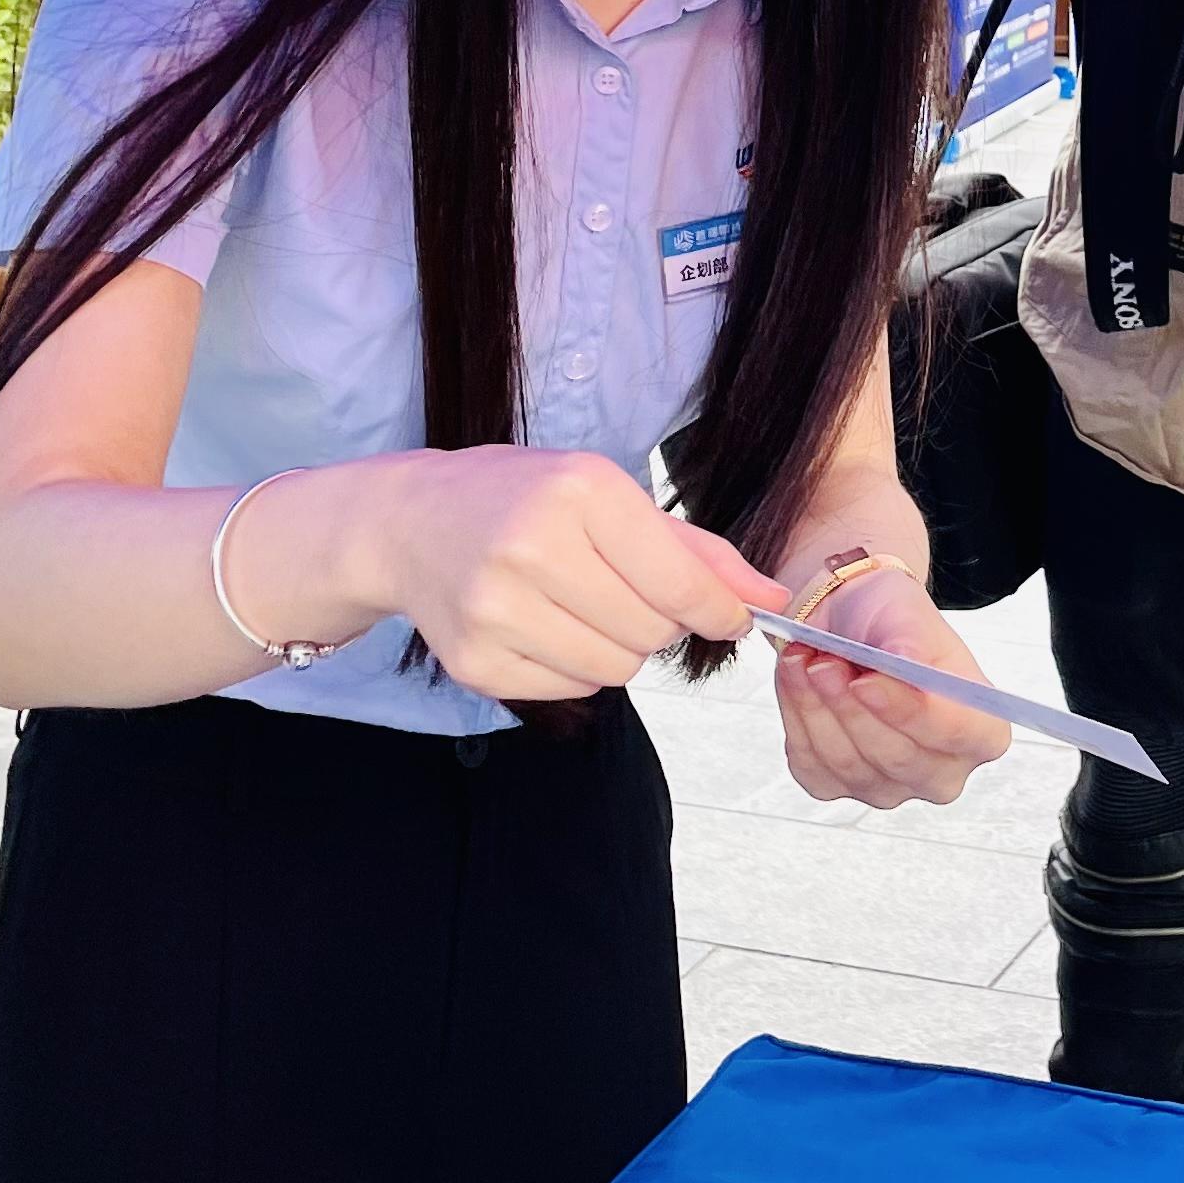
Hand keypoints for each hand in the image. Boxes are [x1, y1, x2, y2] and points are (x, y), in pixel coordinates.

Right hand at [303, 447, 780, 703]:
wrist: (410, 523)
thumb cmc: (525, 499)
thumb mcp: (609, 496)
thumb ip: (697, 552)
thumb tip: (773, 601)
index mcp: (577, 491)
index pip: (680, 582)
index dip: (719, 610)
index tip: (733, 617)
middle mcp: (531, 548)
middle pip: (651, 633)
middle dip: (661, 623)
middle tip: (631, 593)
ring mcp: (494, 610)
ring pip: (615, 671)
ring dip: (620, 648)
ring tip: (586, 606)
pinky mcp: (474, 663)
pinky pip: (570, 690)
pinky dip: (576, 667)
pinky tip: (546, 626)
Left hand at [769, 558, 1011, 808]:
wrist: (850, 624)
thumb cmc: (891, 621)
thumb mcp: (908, 612)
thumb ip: (911, 638)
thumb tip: (906, 661)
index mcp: (981, 730)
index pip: (956, 733)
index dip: (910, 712)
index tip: (866, 680)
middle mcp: (941, 771)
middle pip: (898, 757)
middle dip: (851, 706)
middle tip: (823, 661)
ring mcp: (888, 788)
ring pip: (847, 762)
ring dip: (817, 706)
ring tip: (805, 658)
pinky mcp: (836, 787)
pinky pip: (811, 763)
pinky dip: (797, 716)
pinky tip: (797, 680)